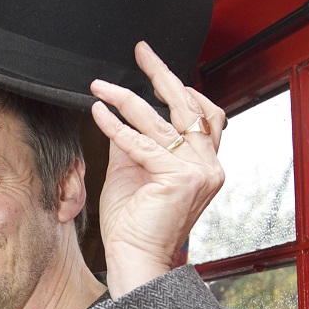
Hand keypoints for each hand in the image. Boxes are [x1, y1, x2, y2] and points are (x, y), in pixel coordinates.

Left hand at [90, 41, 225, 298]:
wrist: (134, 256)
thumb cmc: (134, 221)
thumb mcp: (133, 167)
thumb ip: (134, 137)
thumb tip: (121, 107)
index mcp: (206, 163)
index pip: (204, 113)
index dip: (181, 85)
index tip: (154, 65)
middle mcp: (210, 165)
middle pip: (188, 105)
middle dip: (161, 73)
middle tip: (142, 52)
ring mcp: (199, 172)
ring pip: (159, 120)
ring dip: (125, 97)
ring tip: (101, 86)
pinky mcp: (179, 179)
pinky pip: (141, 143)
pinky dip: (116, 125)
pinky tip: (99, 113)